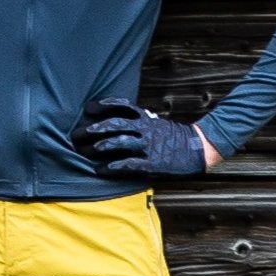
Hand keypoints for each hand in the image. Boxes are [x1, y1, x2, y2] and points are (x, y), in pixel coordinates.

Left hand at [76, 99, 212, 178]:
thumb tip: (115, 119)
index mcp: (146, 118)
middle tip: (77, 134)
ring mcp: (149, 146)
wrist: (198, 148)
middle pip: (116, 124)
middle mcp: (146, 129)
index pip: (123, 106)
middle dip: (95, 128)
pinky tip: (100, 169)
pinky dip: (113, 167)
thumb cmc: (173, 137)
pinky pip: (129, 164)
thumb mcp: (157, 123)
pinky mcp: (152, 163)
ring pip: (121, 142)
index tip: (88, 108)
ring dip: (102, 145)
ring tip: (88, 150)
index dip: (104, 105)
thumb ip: (138, 120)